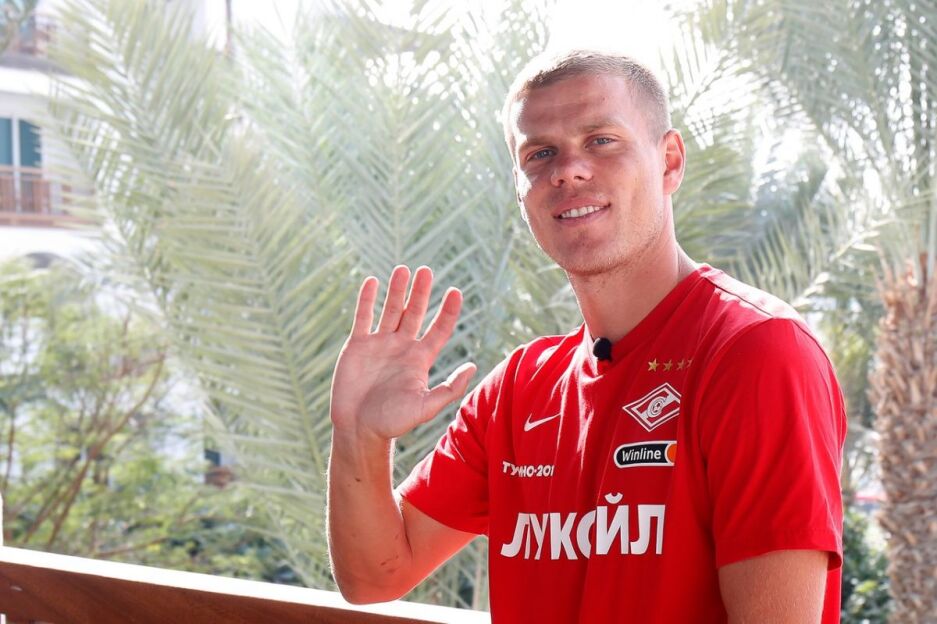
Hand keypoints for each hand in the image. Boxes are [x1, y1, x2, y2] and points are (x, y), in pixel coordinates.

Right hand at [330, 265, 476, 440]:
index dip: (447, 312)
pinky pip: (363, 318)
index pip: (438, 330)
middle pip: (415, 313)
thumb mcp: (425, 406)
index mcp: (420, 359)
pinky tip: (372, 283)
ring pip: (390, 311)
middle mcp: (402, 348)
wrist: (359, 429)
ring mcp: (379, 345)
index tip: (455, 292)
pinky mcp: (358, 346)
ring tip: (403, 269)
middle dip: (421, 293)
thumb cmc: (393, 423)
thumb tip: (472, 366)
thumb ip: (449, 388)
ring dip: (397, 291)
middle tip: (427, 271)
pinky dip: (366, 300)